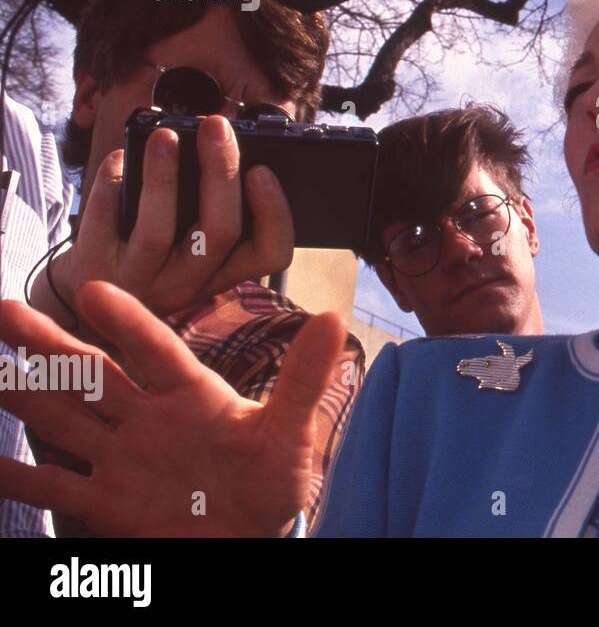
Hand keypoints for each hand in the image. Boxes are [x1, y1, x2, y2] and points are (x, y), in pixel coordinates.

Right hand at [0, 281, 344, 536]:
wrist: (254, 540)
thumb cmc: (275, 483)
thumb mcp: (291, 432)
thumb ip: (302, 379)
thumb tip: (334, 320)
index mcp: (192, 395)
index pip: (154, 348)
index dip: (126, 320)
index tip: (91, 289)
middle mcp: (148, 420)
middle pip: (91, 374)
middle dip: (48, 343)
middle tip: (5, 309)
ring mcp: (122, 459)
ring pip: (63, 419)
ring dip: (24, 394)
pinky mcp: (107, 503)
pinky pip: (54, 487)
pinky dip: (17, 476)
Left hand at [43, 115, 293, 319]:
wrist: (89, 300)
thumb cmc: (150, 255)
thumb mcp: (192, 249)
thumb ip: (212, 209)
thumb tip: (219, 141)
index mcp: (222, 272)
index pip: (270, 254)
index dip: (274, 213)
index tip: (262, 170)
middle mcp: (188, 283)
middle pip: (220, 232)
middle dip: (221, 172)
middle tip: (216, 126)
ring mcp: (141, 281)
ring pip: (159, 231)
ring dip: (163, 177)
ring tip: (165, 136)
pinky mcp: (96, 271)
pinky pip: (104, 225)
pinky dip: (111, 186)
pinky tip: (119, 158)